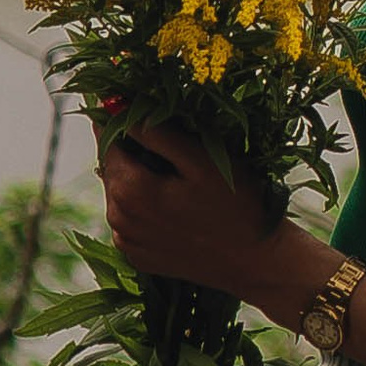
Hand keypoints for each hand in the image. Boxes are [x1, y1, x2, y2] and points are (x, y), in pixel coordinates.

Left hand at [95, 121, 272, 293]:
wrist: (257, 262)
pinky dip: (143, 204)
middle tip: (168, 137)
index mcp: (129, 190)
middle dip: (132, 148)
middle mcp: (119, 218)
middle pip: (113, 167)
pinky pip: (131, 218)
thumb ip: (157, 132)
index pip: (108, 139)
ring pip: (120, 192)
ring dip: (137, 175)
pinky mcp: (140, 257)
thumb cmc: (237, 204)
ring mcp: (128, 241)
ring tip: (175, 170)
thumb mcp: (202, 160)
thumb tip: (118, 107)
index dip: (119, 117)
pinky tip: (173, 201)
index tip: (136, 103)